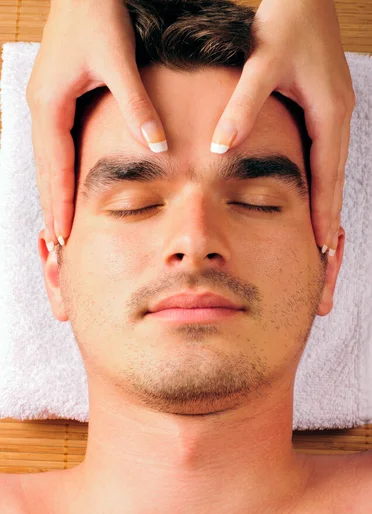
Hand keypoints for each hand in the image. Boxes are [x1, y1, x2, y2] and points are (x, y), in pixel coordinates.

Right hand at [26, 0, 166, 248]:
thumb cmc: (96, 12)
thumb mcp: (118, 60)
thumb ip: (136, 105)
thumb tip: (155, 147)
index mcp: (50, 104)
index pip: (55, 167)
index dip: (59, 203)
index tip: (63, 235)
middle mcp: (42, 107)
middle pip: (46, 169)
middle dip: (51, 207)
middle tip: (57, 243)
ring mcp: (47, 102)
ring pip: (48, 159)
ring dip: (53, 192)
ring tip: (59, 223)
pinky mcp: (57, 95)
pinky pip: (55, 144)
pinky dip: (59, 171)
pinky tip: (67, 184)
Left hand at [210, 0, 355, 253]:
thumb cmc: (287, 23)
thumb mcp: (262, 63)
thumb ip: (242, 107)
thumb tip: (222, 148)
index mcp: (328, 113)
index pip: (327, 176)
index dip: (323, 212)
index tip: (321, 246)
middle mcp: (337, 117)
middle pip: (334, 180)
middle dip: (330, 218)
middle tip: (326, 256)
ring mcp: (333, 112)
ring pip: (331, 169)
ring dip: (326, 202)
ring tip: (320, 235)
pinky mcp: (324, 107)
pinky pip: (325, 154)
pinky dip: (321, 180)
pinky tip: (311, 195)